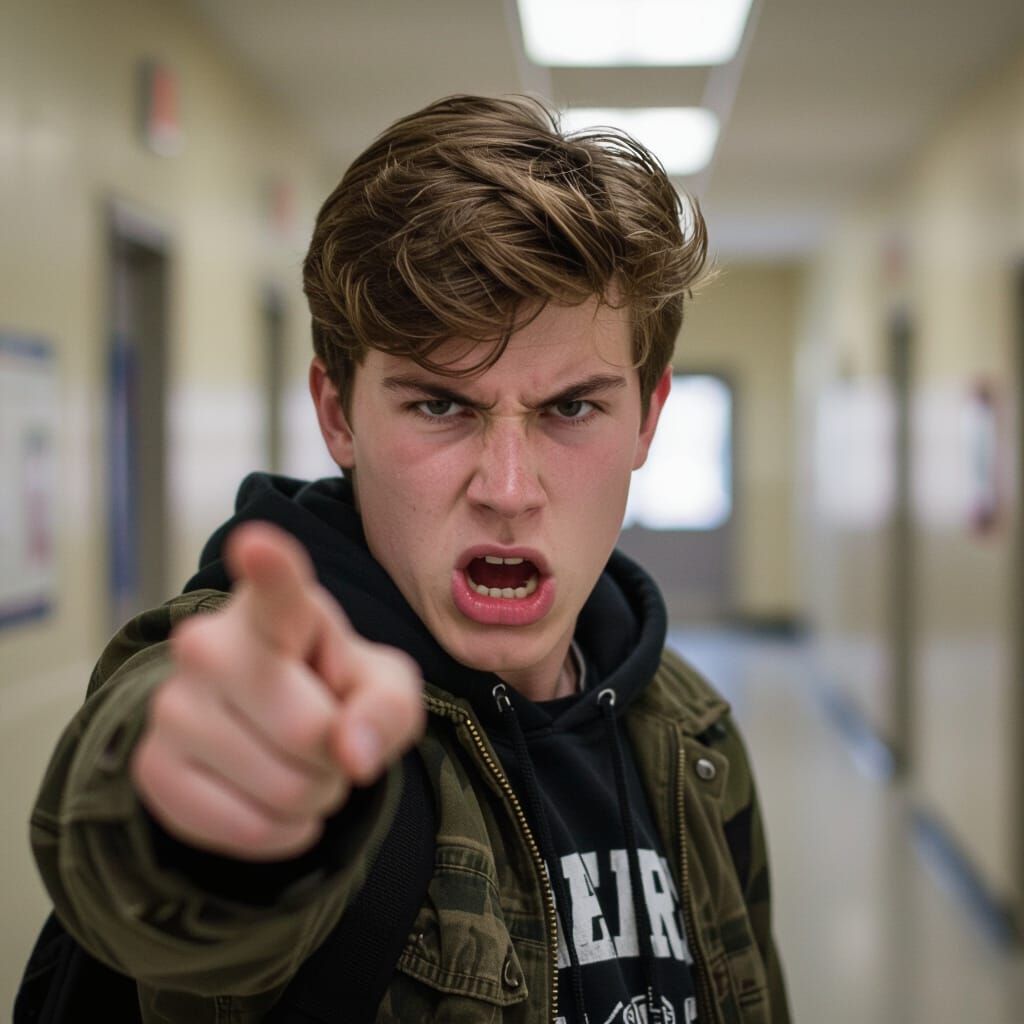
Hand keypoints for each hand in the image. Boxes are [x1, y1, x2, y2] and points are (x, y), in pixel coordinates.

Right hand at [131, 522, 424, 859]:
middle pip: (307, 730)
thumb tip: (351, 755)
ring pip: (281, 788)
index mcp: (277, 608)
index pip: (275, 588)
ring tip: (299, 760)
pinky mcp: (152, 767)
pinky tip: (271, 797)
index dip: (269, 569)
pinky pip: (246, 830)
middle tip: (327, 735)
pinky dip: (280, 830)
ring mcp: (172, 705)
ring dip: (313, 794)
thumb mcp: (386, 689)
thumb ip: (386, 711)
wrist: (274, 728)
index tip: (258, 544)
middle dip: (338, 753)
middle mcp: (209, 645)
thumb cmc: (335, 688)